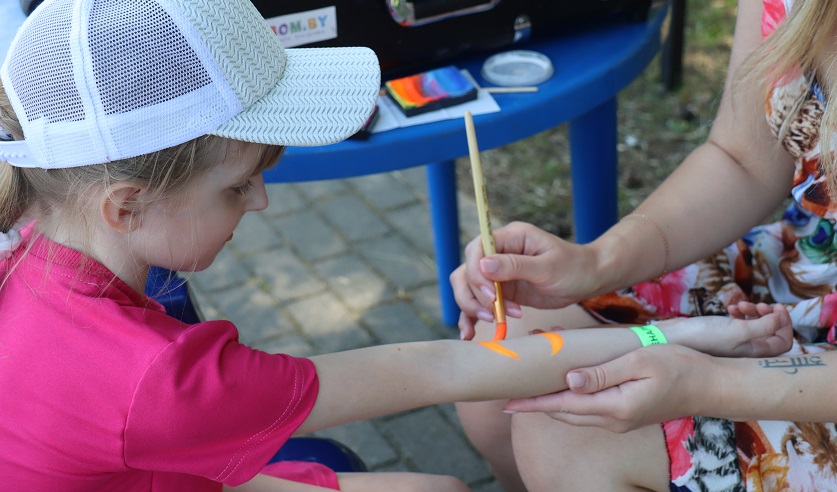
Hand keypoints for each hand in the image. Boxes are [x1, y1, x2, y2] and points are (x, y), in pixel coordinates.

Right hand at [450, 222, 600, 338]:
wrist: (587, 280)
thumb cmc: (573, 267)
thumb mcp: (548, 267)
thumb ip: (515, 266)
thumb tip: (483, 265)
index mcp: (510, 237)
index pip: (477, 250)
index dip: (477, 273)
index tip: (491, 294)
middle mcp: (498, 253)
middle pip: (467, 270)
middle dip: (474, 294)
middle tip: (493, 312)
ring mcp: (497, 273)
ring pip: (468, 288)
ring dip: (472, 307)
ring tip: (493, 321)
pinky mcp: (500, 291)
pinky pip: (478, 302)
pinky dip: (472, 317)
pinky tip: (471, 333)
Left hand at [504, 345, 714, 432]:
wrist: (712, 385)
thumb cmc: (679, 367)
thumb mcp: (639, 363)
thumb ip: (602, 374)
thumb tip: (568, 382)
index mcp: (614, 407)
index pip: (563, 406)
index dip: (533, 403)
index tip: (507, 401)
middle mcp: (614, 420)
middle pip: (564, 413)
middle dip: (536, 402)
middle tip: (512, 388)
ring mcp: (621, 420)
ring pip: (576, 413)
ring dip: (553, 399)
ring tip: (532, 382)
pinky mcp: (627, 414)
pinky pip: (590, 408)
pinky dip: (572, 397)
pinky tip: (566, 381)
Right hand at [660, 303, 792, 357]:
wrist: (673, 338)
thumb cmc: (704, 337)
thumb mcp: (737, 331)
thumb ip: (763, 325)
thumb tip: (780, 319)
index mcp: (754, 354)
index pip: (783, 342)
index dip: (784, 324)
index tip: (776, 308)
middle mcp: (747, 350)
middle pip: (771, 332)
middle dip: (768, 315)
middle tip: (758, 304)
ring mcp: (735, 342)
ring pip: (755, 325)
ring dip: (753, 311)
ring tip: (740, 305)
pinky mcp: (723, 334)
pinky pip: (741, 323)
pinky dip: (740, 313)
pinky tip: (730, 308)